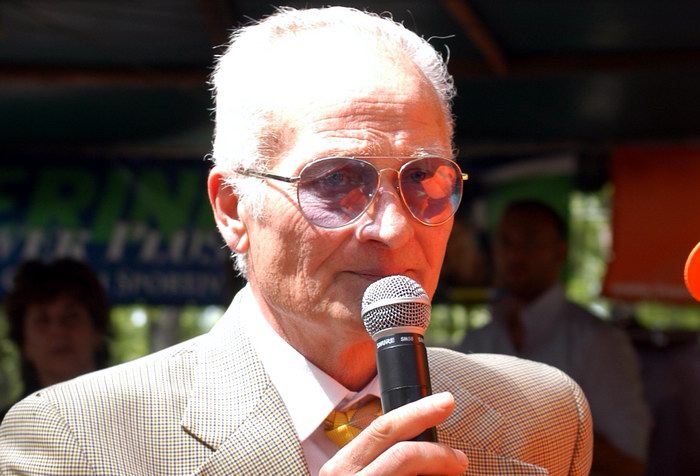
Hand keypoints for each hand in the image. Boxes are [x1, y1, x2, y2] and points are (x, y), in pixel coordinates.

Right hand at [319, 392, 468, 474]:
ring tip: (452, 475)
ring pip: (409, 468)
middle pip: (403, 453)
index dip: (418, 411)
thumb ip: (377, 460)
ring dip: (438, 470)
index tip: (445, 402)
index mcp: (341, 466)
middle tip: (461, 457)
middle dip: (438, 450)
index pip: (383, 428)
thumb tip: (420, 445)